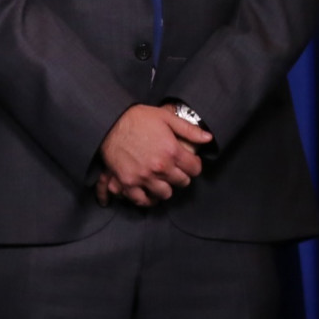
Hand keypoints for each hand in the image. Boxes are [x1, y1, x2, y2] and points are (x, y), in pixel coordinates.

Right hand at [96, 104, 210, 206]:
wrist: (110, 123)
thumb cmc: (138, 118)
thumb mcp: (167, 118)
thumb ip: (189, 130)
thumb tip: (208, 138)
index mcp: (172, 151)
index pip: (194, 169)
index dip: (195, 166)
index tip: (190, 163)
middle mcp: (160, 167)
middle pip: (182, 182)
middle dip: (182, 176)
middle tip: (177, 171)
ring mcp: (144, 177)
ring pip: (165, 194)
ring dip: (167, 188)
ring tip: (164, 181)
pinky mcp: (128, 182)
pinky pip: (142, 200)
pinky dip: (148, 199)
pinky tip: (150, 193)